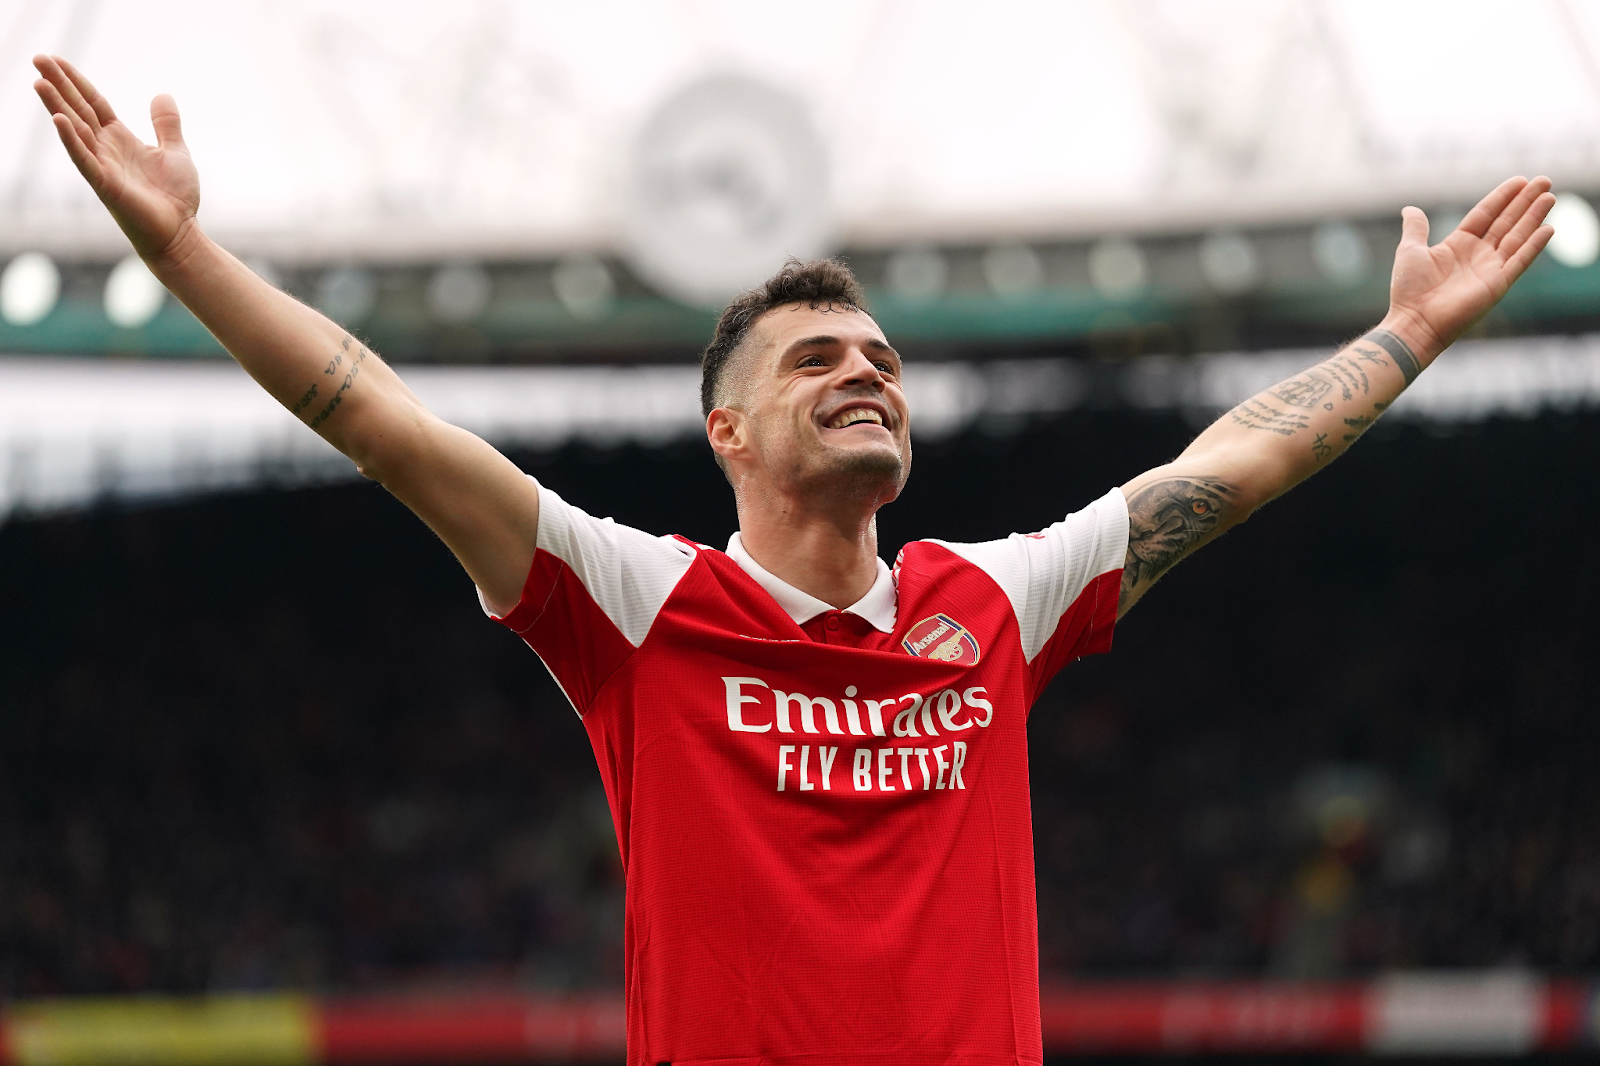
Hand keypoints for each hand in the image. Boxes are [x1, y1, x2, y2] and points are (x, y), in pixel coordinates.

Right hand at [32, 55, 199, 260]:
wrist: (180, 234)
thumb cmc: (175, 197)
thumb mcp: (175, 151)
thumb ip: (166, 124)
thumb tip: (162, 94)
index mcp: (120, 138)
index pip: (92, 102)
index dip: (76, 81)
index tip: (55, 59)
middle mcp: (106, 149)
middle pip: (78, 109)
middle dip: (58, 84)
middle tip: (37, 58)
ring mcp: (103, 166)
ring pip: (75, 131)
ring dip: (57, 106)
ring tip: (39, 82)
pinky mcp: (105, 185)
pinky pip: (85, 160)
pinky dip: (72, 140)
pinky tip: (59, 120)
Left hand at [1385, 175, 1554, 358]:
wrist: (1414, 322)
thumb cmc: (1408, 290)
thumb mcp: (1410, 251)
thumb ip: (1416, 229)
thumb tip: (1410, 209)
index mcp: (1458, 245)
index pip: (1485, 215)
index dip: (1502, 197)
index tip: (1520, 180)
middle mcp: (1477, 255)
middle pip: (1506, 222)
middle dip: (1525, 201)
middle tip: (1544, 181)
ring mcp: (1490, 269)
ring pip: (1517, 236)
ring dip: (1534, 217)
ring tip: (1550, 197)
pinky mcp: (1498, 284)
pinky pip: (1520, 261)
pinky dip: (1534, 245)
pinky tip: (1548, 229)